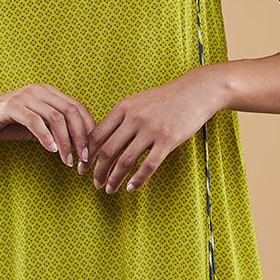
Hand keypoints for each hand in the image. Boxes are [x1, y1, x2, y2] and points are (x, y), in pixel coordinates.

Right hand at [0, 84, 95, 167]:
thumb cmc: (5, 123)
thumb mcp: (35, 127)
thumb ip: (54, 131)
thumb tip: (76, 147)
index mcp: (49, 93)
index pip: (79, 108)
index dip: (89, 130)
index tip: (91, 152)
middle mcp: (40, 91)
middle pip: (72, 111)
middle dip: (81, 137)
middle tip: (83, 159)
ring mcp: (26, 97)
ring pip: (56, 118)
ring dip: (66, 142)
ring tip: (68, 160)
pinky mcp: (12, 107)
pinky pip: (35, 122)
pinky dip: (46, 138)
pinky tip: (51, 151)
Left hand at [81, 68, 224, 193]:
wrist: (196, 90)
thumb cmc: (166, 98)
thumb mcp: (138, 101)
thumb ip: (121, 118)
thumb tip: (102, 140)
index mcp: (123, 107)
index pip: (97, 135)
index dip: (87, 154)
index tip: (83, 167)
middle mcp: (134, 118)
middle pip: (107, 150)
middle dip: (98, 170)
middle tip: (94, 183)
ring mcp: (151, 129)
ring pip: (125, 161)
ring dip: (114, 179)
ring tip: (110, 189)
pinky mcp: (168, 140)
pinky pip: (148, 166)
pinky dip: (137, 180)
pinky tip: (131, 188)